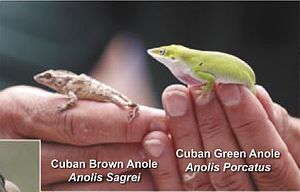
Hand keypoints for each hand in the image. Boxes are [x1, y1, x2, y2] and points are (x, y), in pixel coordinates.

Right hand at [0, 86, 165, 189]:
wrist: (10, 139)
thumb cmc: (40, 114)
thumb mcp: (52, 98)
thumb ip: (91, 103)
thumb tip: (141, 113)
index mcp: (15, 113)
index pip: (77, 121)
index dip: (122, 124)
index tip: (158, 120)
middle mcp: (13, 153)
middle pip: (85, 157)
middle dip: (132, 151)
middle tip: (166, 144)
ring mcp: (24, 185)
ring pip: (85, 188)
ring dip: (129, 179)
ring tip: (159, 167)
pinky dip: (111, 191)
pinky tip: (136, 184)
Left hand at [142, 84, 299, 189]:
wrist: (256, 177)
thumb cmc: (274, 152)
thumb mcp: (289, 141)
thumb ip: (274, 125)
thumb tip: (254, 94)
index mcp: (284, 190)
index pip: (269, 161)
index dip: (249, 123)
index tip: (229, 88)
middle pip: (228, 171)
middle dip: (210, 125)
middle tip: (196, 90)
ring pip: (199, 180)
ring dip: (184, 137)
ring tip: (174, 100)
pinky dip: (163, 167)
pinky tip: (155, 139)